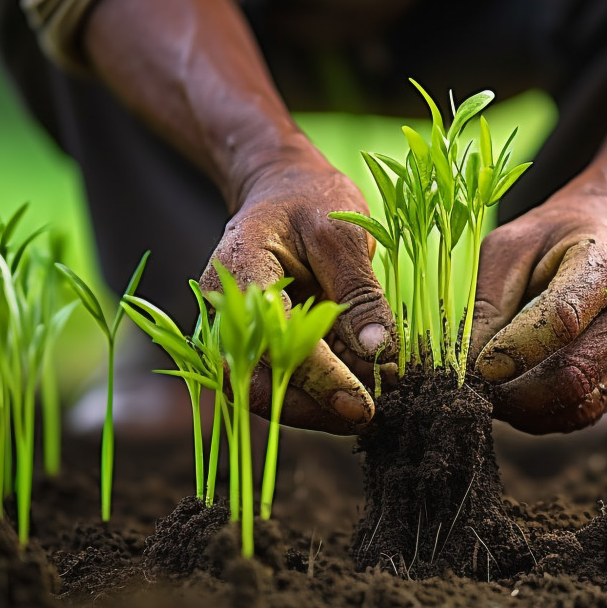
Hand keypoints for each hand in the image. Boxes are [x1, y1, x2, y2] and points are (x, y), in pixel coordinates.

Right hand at [200, 147, 394, 433]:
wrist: (282, 191)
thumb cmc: (310, 203)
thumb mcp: (342, 233)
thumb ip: (358, 291)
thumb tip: (380, 352)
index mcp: (240, 273)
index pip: (273, 344)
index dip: (320, 380)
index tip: (363, 404)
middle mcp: (226, 312)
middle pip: (259, 384)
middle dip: (317, 409)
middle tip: (373, 416)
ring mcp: (238, 333)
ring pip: (272, 391)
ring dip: (322, 406)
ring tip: (375, 403)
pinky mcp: (260, 345)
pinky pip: (286, 379)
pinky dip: (324, 389)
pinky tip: (362, 387)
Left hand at [471, 193, 606, 433]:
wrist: (596, 246)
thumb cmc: (544, 243)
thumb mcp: (506, 249)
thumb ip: (489, 299)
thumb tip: (466, 361)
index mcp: (604, 268)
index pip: (562, 320)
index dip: (515, 348)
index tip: (477, 363)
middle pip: (572, 375)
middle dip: (512, 390)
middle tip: (470, 384)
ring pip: (574, 406)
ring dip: (521, 408)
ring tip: (485, 388)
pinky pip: (574, 415)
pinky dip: (535, 415)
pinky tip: (508, 393)